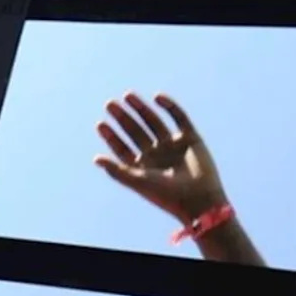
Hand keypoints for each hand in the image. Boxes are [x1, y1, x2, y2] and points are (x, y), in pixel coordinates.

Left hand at [93, 92, 227, 224]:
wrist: (200, 200)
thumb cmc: (167, 196)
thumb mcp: (139, 182)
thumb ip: (117, 171)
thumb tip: (95, 159)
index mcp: (143, 167)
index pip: (123, 148)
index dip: (112, 136)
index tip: (101, 124)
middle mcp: (157, 154)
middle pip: (136, 132)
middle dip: (123, 118)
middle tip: (109, 104)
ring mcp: (173, 145)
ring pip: (154, 122)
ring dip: (141, 109)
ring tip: (127, 96)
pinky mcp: (191, 138)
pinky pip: (179, 118)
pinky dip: (169, 107)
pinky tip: (157, 98)